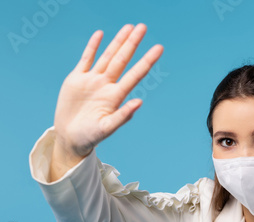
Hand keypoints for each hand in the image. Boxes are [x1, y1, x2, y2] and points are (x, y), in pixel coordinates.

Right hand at [53, 23, 163, 156]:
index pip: (136, 74)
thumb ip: (123, 116)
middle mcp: (107, 85)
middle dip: (132, 43)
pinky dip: (93, 47)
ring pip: (107, 56)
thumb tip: (139, 102)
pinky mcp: (77, 79)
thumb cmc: (91, 136)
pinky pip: (86, 59)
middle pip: (122, 60)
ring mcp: (92, 80)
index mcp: (116, 96)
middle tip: (143, 27)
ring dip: (118, 42)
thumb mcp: (107, 128)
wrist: (71, 138)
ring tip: (129, 27)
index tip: (159, 48)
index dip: (147, 61)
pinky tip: (101, 34)